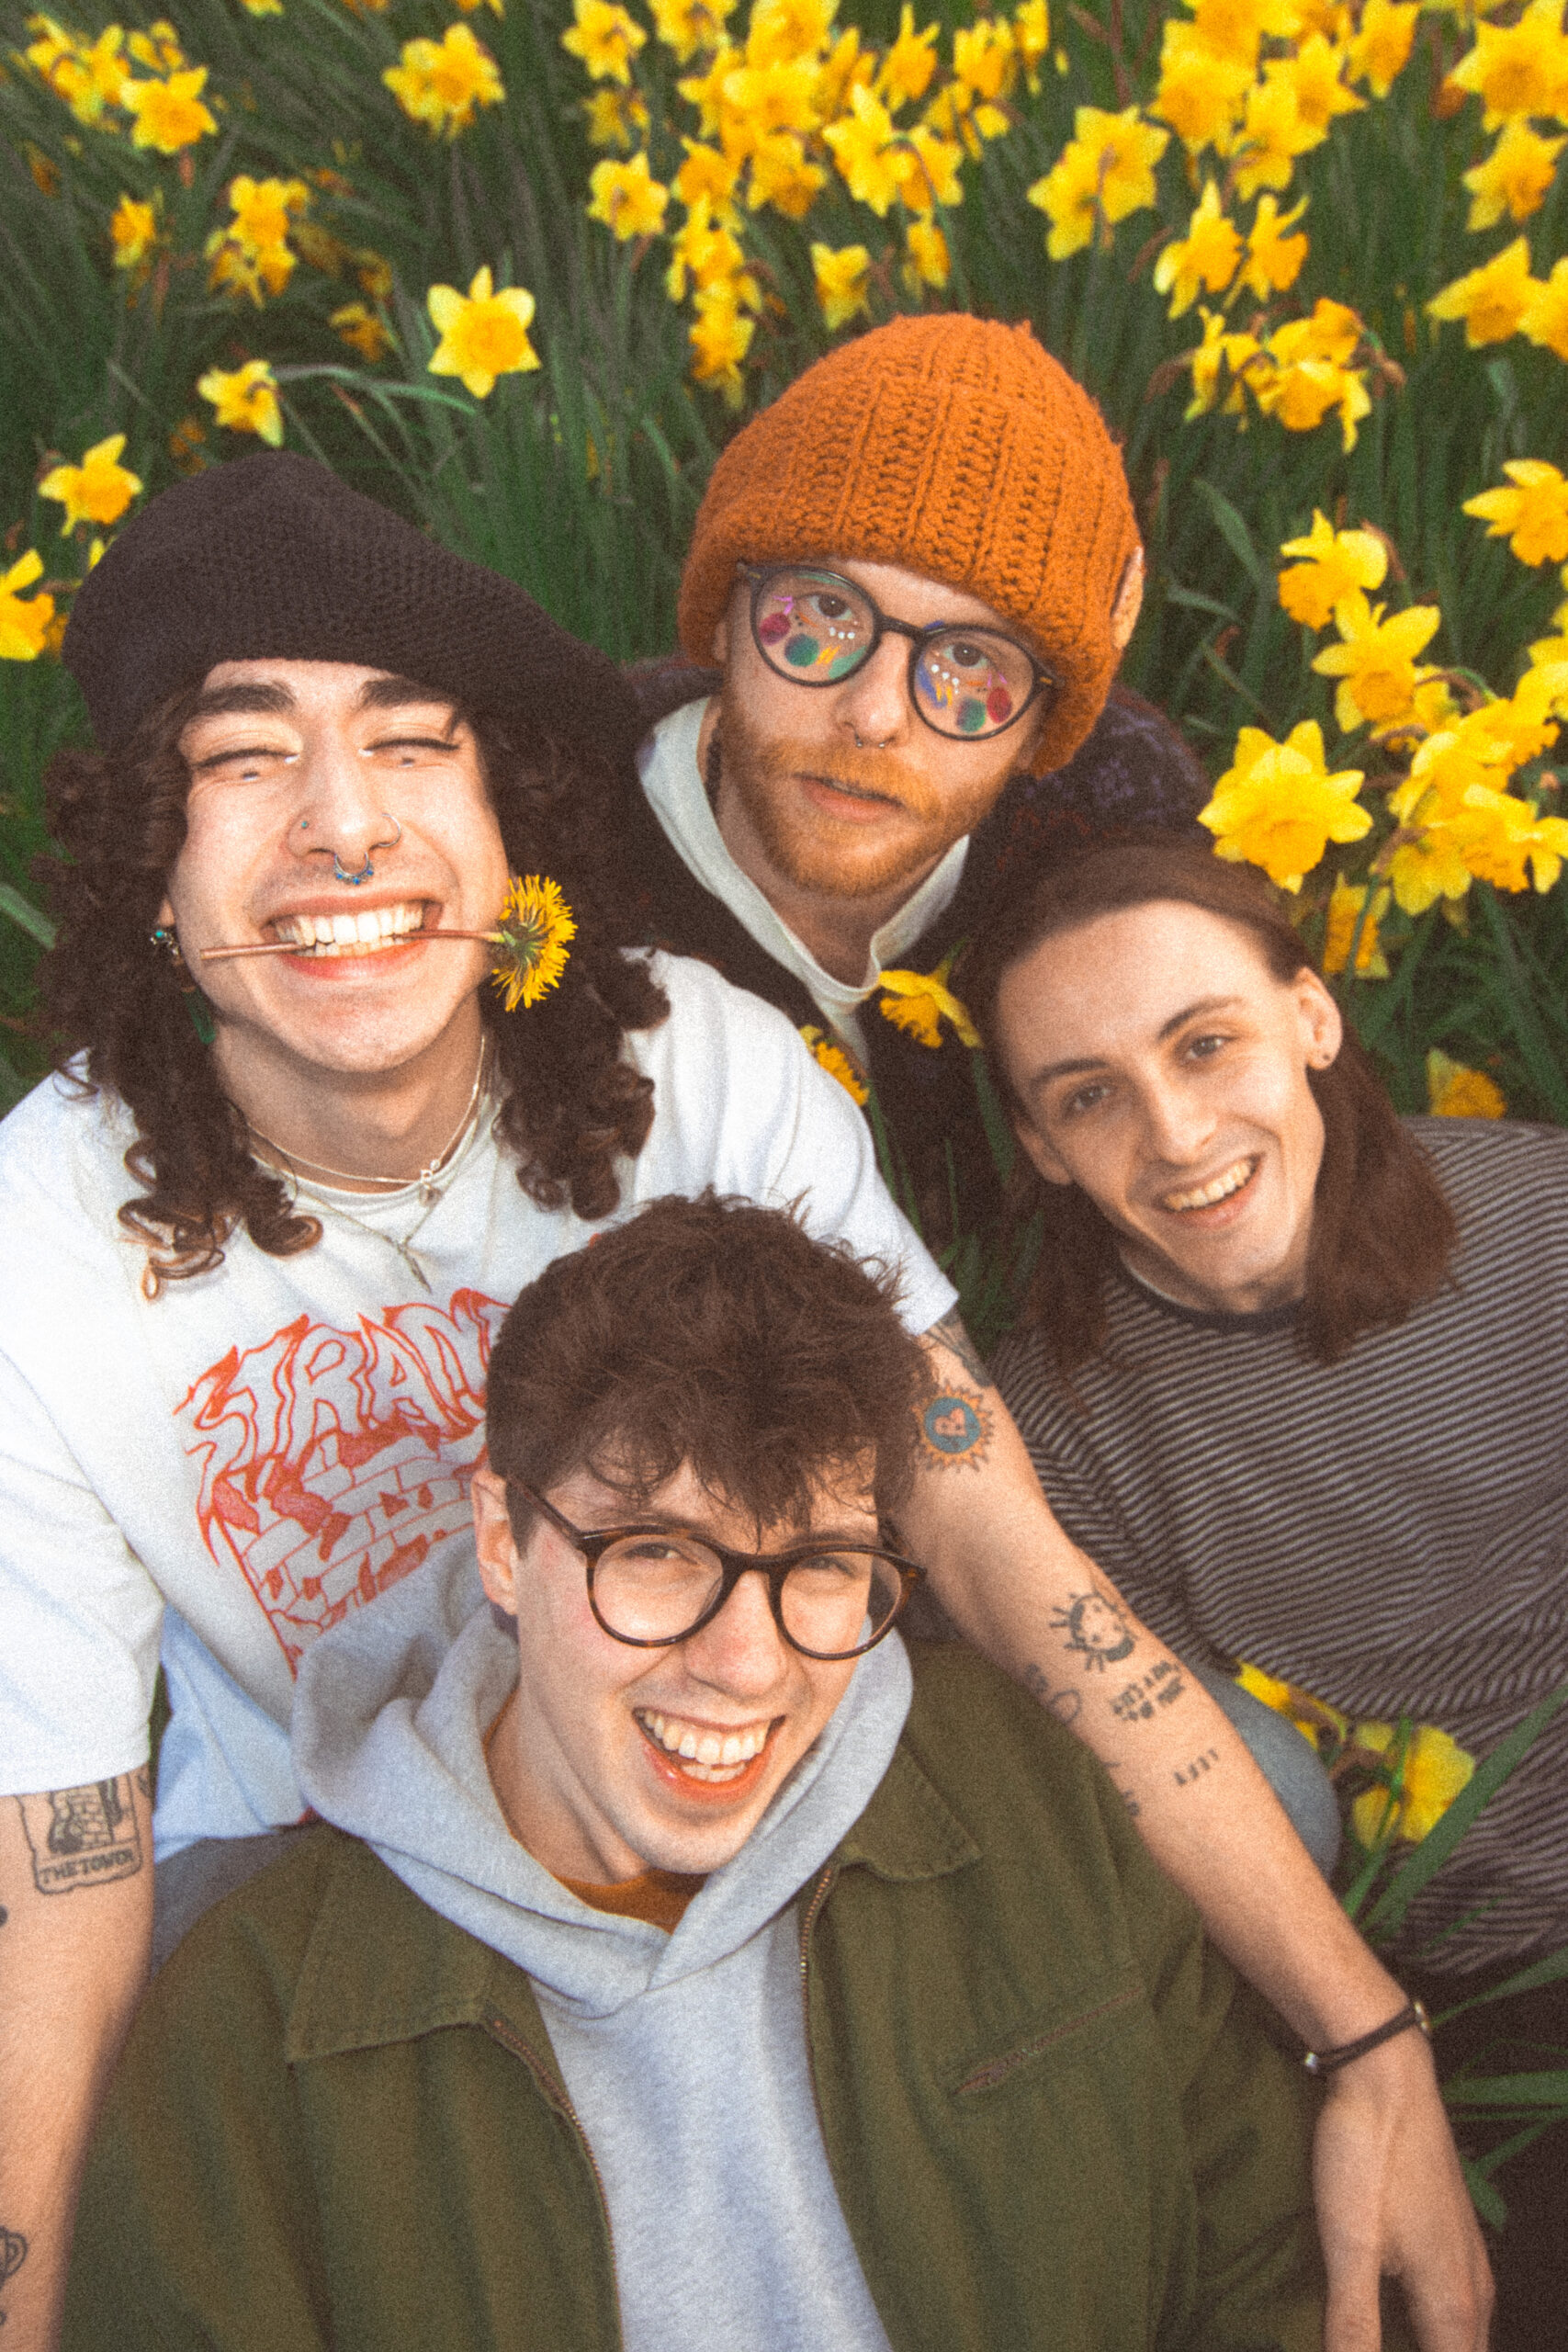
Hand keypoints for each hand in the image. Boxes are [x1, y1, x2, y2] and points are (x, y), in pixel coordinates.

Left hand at [1312, 2029, 1492, 2351]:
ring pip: (1467, 2334)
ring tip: (1394, 2339)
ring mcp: (1468, 2256)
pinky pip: (1460, 2305)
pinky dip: (1439, 2329)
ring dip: (1439, 2347)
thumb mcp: (1348, 2246)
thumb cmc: (1368, 2155)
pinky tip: (1408, 2319)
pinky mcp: (1452, 2232)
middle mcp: (1474, 2287)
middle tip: (1374, 2345)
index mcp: (1454, 2303)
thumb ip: (1354, 2324)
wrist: (1385, 2073)